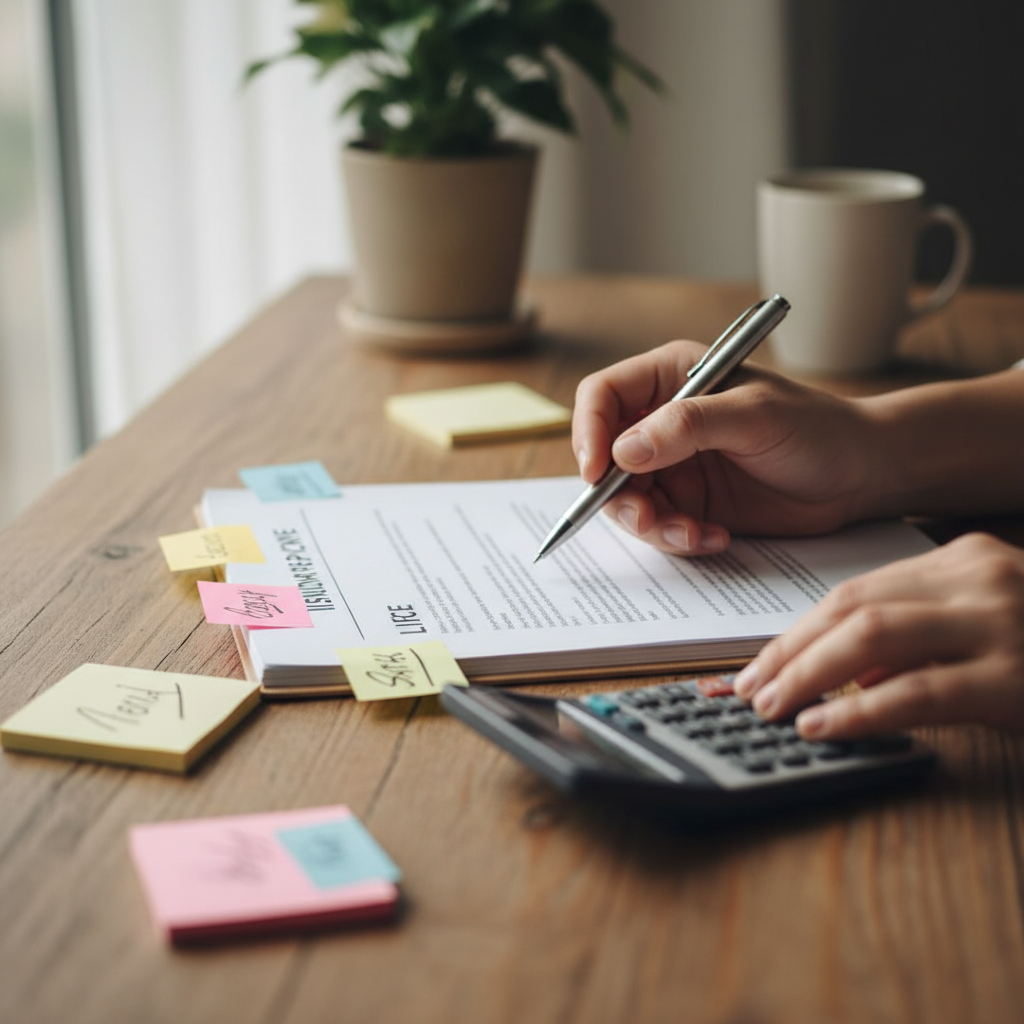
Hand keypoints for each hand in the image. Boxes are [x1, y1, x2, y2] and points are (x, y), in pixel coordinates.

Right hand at [572, 341, 878, 553]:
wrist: (861, 475)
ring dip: (651, 525)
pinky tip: (714, 538)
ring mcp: (674, 466)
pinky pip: (659, 527)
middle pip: (603, 456)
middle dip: (617, 494)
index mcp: (671, 379)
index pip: (603, 396)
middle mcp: (663, 421)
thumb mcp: (754, 416)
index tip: (597, 472)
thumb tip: (623, 450)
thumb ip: (688, 426)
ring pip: (626, 499)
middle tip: (649, 520)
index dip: (589, 431)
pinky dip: (677, 539)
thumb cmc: (818, 428)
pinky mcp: (690, 504)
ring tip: (692, 533)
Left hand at [733, 533, 1023, 737]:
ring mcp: (1003, 621)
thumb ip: (918, 637)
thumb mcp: (983, 626)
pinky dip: (858, 711)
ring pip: (872, 639)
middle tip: (747, 691)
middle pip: (851, 609)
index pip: (853, 591)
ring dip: (807, 676)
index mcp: (965, 559)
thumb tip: (845, 672)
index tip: (758, 664)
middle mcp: (980, 576)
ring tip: (770, 709)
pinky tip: (821, 727)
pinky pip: (918, 692)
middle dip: (787, 653)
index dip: (796, 631)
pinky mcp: (1018, 677)